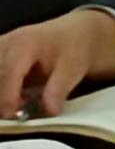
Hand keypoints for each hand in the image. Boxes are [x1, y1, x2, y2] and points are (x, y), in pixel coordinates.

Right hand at [0, 10, 114, 117]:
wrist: (73, 32)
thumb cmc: (73, 49)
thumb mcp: (74, 68)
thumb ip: (59, 89)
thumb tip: (49, 111)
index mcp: (24, 44)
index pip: (8, 73)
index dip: (8, 97)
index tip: (13, 115)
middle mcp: (6, 43)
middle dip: (3, 97)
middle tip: (19, 110)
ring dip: (2, 92)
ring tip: (20, 100)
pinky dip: (3, 87)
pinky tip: (15, 93)